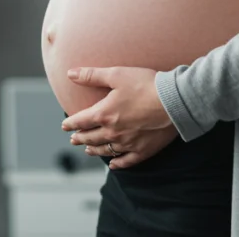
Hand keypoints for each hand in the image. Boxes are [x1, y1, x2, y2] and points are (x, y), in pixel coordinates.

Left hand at [61, 66, 177, 168]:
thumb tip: (70, 73)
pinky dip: (117, 164)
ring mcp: (127, 143)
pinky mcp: (143, 150)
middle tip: (74, 139)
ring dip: (94, 150)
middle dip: (80, 138)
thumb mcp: (116, 75)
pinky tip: (113, 164)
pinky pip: (126, 161)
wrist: (174, 101)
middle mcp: (112, 132)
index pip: (80, 121)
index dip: (70, 123)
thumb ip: (91, 75)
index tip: (65, 125)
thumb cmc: (145, 85)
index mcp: (103, 114)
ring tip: (88, 150)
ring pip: (105, 150)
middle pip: (90, 138)